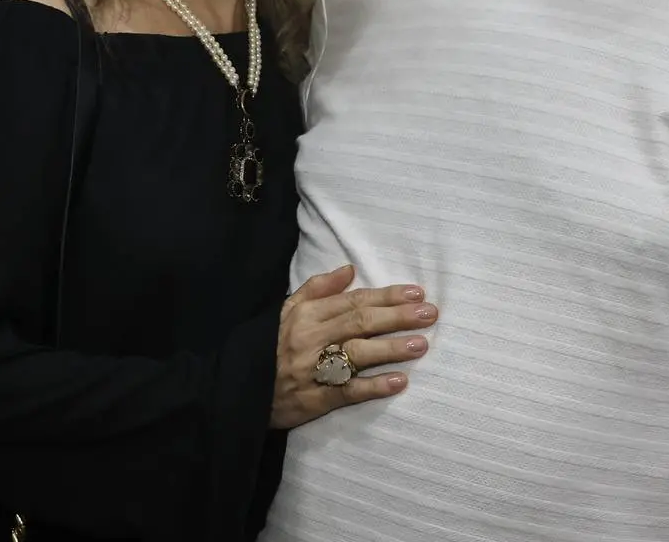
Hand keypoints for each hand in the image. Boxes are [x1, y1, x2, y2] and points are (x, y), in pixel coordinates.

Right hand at [271, 264, 436, 429]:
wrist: (238, 390)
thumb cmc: (269, 347)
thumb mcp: (286, 311)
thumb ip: (317, 289)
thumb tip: (349, 269)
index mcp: (307, 314)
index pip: (353, 301)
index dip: (386, 296)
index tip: (416, 292)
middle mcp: (312, 338)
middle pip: (360, 323)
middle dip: (398, 317)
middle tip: (430, 314)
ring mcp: (314, 369)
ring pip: (357, 354)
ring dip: (391, 348)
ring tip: (422, 344)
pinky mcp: (315, 399)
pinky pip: (348, 391)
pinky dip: (374, 386)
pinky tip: (398, 382)